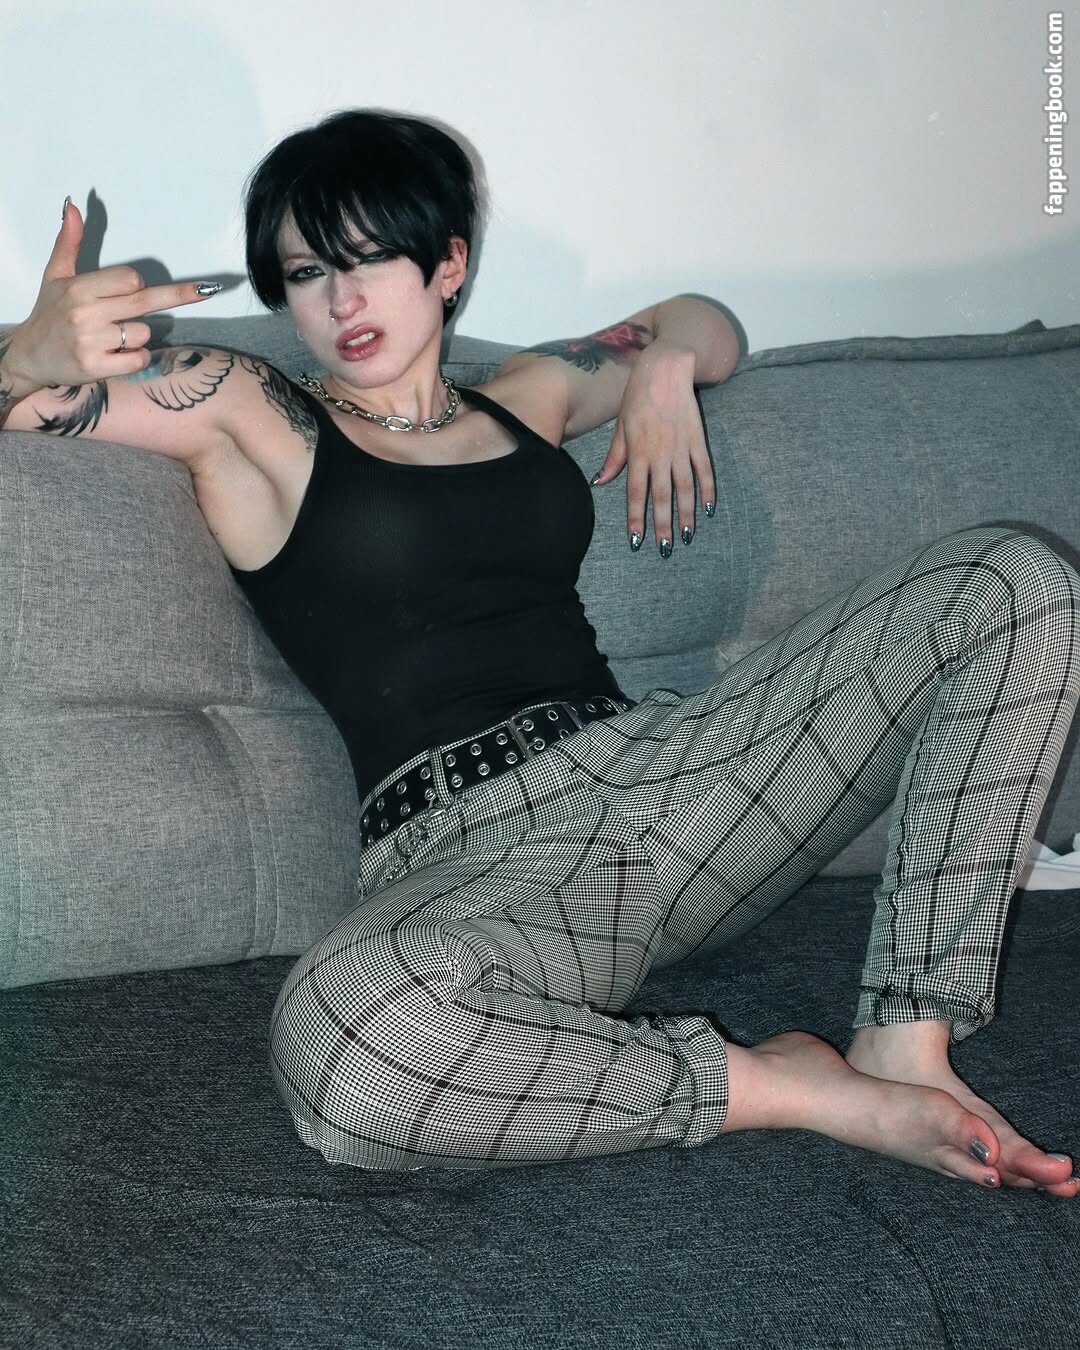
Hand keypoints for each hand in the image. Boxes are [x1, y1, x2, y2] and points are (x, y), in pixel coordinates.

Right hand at [3, 199, 219, 393]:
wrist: (30, 356)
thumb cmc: (49, 314)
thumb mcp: (55, 275)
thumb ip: (68, 242)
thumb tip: (72, 207)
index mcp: (79, 289)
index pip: (129, 279)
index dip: (137, 284)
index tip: (134, 289)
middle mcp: (86, 314)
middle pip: (144, 301)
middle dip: (178, 296)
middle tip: (207, 290)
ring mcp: (91, 342)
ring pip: (143, 333)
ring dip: (139, 336)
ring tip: (113, 338)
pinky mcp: (96, 367)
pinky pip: (138, 359)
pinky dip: (138, 358)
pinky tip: (119, 356)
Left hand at [590, 343, 714, 556]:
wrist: (665, 369)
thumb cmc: (637, 396)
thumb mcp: (621, 426)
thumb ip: (615, 456)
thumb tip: (602, 481)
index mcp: (638, 452)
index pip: (635, 493)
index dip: (636, 518)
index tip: (637, 540)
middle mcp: (660, 454)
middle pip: (661, 496)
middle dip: (662, 525)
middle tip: (664, 549)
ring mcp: (681, 448)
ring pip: (685, 488)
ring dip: (685, 514)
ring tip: (686, 536)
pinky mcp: (698, 439)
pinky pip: (704, 470)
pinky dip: (708, 490)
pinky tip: (709, 508)